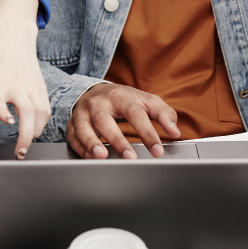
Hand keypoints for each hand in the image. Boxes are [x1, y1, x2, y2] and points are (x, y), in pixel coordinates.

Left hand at [0, 0, 49, 157]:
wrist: (13, 36)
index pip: (0, 100)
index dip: (4, 113)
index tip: (9, 122)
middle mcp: (15, 85)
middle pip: (27, 113)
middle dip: (26, 136)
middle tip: (20, 153)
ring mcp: (30, 86)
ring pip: (40, 113)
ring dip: (36, 132)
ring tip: (26, 145)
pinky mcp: (40, 86)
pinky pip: (45, 108)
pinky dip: (42, 122)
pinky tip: (35, 129)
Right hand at [65, 83, 179, 159]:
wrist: (96, 91)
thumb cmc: (124, 100)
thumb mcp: (146, 100)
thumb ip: (164, 114)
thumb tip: (175, 131)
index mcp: (120, 96)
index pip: (135, 114)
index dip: (147, 132)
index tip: (157, 150)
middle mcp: (99, 103)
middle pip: (105, 120)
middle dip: (117, 140)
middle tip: (130, 157)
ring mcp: (83, 112)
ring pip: (83, 127)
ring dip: (91, 142)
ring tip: (101, 157)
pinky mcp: (72, 123)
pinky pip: (72, 136)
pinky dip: (80, 148)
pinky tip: (91, 158)